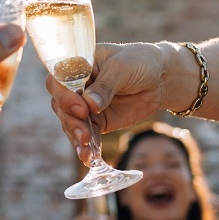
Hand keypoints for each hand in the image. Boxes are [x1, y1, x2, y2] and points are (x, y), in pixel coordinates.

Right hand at [46, 41, 189, 163]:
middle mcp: (76, 87)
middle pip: (61, 106)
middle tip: (84, 133)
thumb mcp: (122, 68)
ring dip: (76, 137)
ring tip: (86, 150)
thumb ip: (105, 86)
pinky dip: (86, 147)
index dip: (64, 96)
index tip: (81, 108)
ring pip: (71, 123)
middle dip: (70, 121)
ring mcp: (85, 106)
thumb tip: (89, 105)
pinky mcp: (97, 122)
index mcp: (78, 67)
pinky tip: (88, 158)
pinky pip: (86, 136)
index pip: (58, 81)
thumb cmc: (139, 62)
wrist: (160, 79)